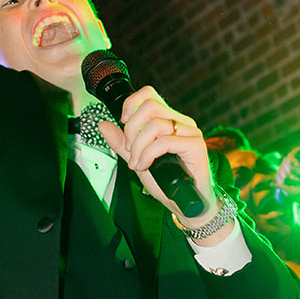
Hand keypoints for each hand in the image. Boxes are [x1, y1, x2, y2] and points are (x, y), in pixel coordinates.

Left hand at [98, 87, 221, 226]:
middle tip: (130, 150)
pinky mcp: (196, 146)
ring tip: (137, 163)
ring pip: (156, 124)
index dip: (131, 104)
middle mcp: (182, 122)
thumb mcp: (138, 159)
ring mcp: (191, 133)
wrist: (188, 204)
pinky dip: (148, 154)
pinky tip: (146, 165)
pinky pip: (165, 141)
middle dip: (131, 129)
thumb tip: (104, 125)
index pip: (149, 94)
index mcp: (170, 120)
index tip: (124, 124)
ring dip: (139, 146)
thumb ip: (122, 143)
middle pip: (150, 106)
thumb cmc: (168, 182)